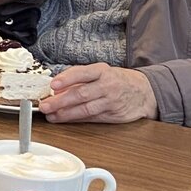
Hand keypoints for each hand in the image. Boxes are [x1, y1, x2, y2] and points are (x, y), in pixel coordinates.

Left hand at [41, 64, 157, 123]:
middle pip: (81, 94)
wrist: (145, 92)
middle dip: (60, 101)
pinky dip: (76, 120)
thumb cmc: (118, 80)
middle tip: (45, 105)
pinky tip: (64, 119)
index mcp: (102, 71)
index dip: (67, 79)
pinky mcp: (112, 115)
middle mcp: (107, 85)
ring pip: (85, 109)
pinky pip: (92, 118)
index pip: (82, 73)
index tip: (53, 85)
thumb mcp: (101, 72)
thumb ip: (79, 78)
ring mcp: (110, 101)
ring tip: (51, 115)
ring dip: (66, 114)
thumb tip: (57, 87)